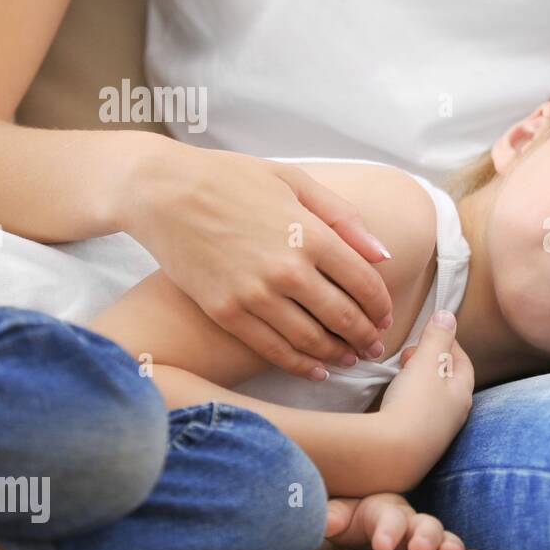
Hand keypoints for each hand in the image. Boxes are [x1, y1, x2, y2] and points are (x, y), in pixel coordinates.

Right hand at [122, 139, 394, 378]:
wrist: (162, 191)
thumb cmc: (231, 178)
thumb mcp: (295, 182)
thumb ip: (344, 218)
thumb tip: (382, 255)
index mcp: (310, 234)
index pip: (364, 283)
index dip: (382, 307)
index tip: (386, 317)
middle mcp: (287, 269)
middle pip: (344, 317)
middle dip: (367, 337)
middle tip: (376, 347)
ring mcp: (255, 294)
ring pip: (312, 339)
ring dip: (338, 355)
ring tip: (351, 359)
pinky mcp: (226, 312)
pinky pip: (272, 349)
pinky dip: (300, 365)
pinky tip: (316, 370)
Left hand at [322, 493, 481, 549]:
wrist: (348, 539)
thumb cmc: (341, 526)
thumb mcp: (333, 518)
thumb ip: (331, 515)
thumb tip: (328, 520)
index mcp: (382, 510)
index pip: (389, 517)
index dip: (388, 530)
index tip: (383, 546)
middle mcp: (409, 523)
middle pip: (424, 525)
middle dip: (425, 536)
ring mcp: (424, 541)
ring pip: (443, 540)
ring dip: (450, 547)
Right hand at [377, 310, 474, 468]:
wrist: (392, 455)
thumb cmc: (414, 404)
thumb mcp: (426, 363)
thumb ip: (437, 338)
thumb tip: (448, 316)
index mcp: (462, 394)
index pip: (463, 363)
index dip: (450, 344)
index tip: (434, 332)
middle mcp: (455, 416)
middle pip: (449, 382)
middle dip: (432, 362)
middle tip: (410, 352)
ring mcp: (437, 434)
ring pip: (433, 400)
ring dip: (420, 382)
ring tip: (401, 372)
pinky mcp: (417, 446)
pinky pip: (417, 415)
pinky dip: (409, 400)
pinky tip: (394, 400)